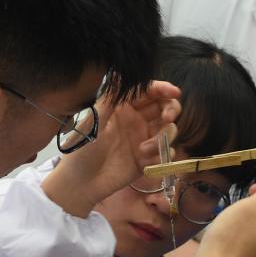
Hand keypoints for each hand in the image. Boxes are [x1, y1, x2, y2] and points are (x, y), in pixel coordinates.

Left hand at [42, 80, 180, 216]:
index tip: (175, 92)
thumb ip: (109, 98)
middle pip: (164, 107)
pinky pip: (165, 152)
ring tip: (143, 150)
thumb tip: (118, 73)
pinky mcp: (147, 159)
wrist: (80, 184)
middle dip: (171, 110)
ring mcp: (143, 139)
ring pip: (168, 130)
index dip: (163, 89)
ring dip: (162, 138)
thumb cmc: (81, 150)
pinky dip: (160, 156)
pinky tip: (144, 163)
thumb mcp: (94, 121)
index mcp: (123, 107)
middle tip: (167, 118)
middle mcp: (136, 120)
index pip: (148, 92)